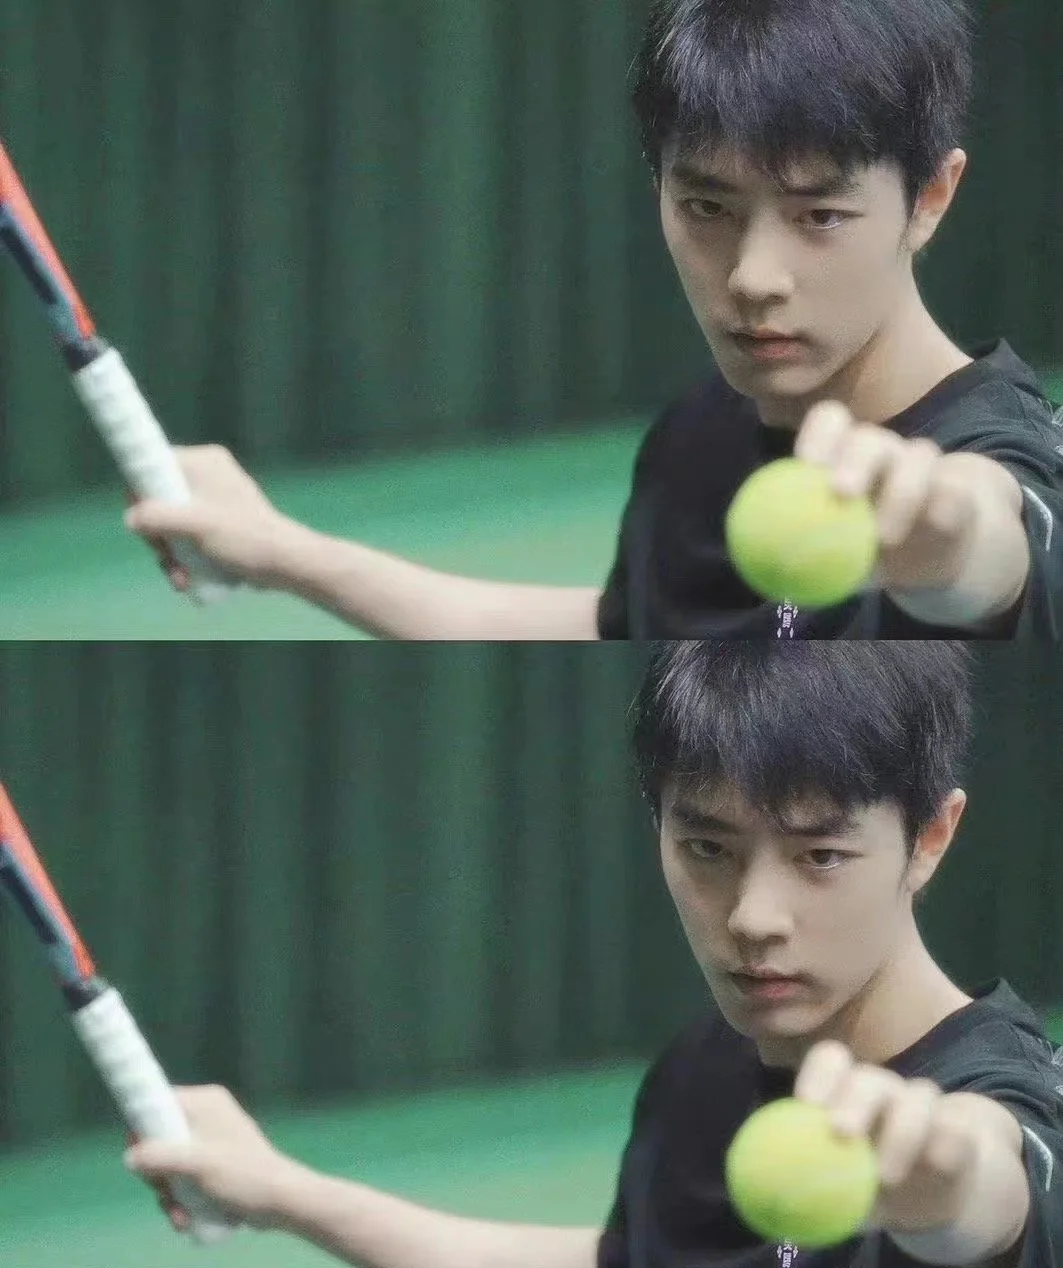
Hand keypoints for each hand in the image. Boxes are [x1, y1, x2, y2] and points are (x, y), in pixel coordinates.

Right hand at [124, 445, 293, 589]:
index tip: (143, 521)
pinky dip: (185, 555)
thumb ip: (158, 518)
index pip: (153, 463)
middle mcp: (207, 474)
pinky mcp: (218, 522)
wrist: (285, 562)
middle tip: (165, 555)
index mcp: (203, 461)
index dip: (140, 492)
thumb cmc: (244, 537)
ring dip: (170, 552)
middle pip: (158, 498)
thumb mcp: (196, 525)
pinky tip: (188, 578)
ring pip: (172, 521)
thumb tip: (130, 519)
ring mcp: (213, 499)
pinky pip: (188, 534)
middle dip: (158, 534)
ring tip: (180, 577)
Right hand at [125, 1084, 302, 1231]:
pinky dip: (182, 1197)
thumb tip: (129, 1156)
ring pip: (170, 1164)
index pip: (159, 1102)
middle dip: (158, 1173)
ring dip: (170, 1193)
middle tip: (164, 1191)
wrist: (279, 1199)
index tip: (139, 1157)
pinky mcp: (214, 1164)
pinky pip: (185, 1177)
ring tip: (179, 1214)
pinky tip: (187, 1218)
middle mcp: (206, 1115)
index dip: (143, 1129)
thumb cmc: (241, 1173)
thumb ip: (160, 1157)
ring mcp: (210, 1141)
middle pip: (160, 1139)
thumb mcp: (197, 1164)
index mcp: (205, 1101)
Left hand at [794, 1041, 1020, 1242]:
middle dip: (853, 1100)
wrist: (928, 1202)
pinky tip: (933, 1166)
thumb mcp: (835, 1190)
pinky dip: (943, 1145)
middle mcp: (883, 1091)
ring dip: (902, 1131)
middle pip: (869, 1078)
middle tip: (840, 1132)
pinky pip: (955, 1129)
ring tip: (886, 1176)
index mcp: (846, 1094)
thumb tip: (766, 1194)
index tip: (805, 1104)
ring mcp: (923, 1107)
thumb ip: (806, 1185)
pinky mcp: (958, 1132)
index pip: (831, 1061)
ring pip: (918, 1096)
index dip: (818, 1075)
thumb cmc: (867, 1187)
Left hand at [795, 402, 1022, 596]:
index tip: (805, 465)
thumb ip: (800, 554)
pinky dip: (943, 504)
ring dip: (901, 492)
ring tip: (885, 538)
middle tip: (840, 492)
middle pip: (869, 436)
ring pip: (918, 455)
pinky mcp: (958, 491)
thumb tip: (759, 566)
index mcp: (844, 458)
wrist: (929, 562)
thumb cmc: (866, 552)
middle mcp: (883, 454)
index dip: (817, 436)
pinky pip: (954, 488)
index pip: (830, 422)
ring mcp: (923, 468)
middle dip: (854, 459)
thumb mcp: (832, 557)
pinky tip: (934, 523)